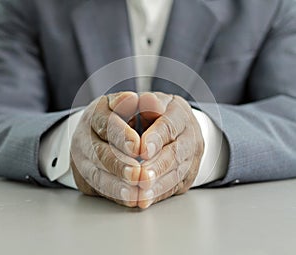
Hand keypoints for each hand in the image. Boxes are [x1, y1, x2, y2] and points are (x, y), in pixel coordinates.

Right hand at [70, 92, 140, 206]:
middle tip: (137, 174)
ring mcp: (82, 157)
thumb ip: (144, 104)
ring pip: (96, 173)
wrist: (99, 131)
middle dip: (119, 164)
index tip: (137, 146)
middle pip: (99, 151)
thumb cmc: (122, 117)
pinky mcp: (85, 175)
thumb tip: (155, 103)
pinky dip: (116, 195)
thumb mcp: (132, 105)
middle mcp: (85, 135)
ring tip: (134, 193)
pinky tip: (130, 199)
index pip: (106, 122)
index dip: (121, 135)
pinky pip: (98, 187)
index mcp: (98, 112)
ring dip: (117, 185)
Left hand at [137, 92, 203, 208]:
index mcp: (179, 112)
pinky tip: (145, 199)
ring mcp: (192, 156)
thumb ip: (138, 103)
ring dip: (158, 185)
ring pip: (177, 173)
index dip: (156, 138)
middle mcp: (190, 135)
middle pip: (176, 153)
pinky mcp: (188, 174)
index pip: (169, 125)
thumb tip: (129, 100)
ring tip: (141, 194)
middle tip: (141, 177)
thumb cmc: (157, 113)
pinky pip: (175, 186)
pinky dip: (159, 194)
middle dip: (157, 167)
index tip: (141, 149)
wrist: (177, 127)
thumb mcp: (149, 101)